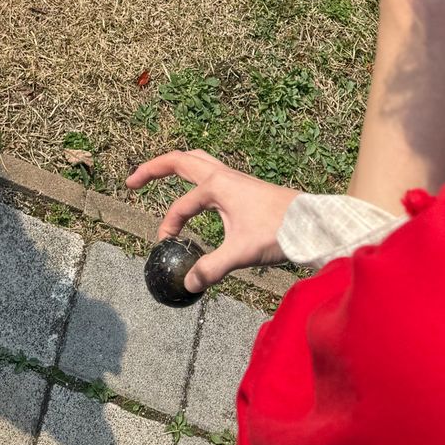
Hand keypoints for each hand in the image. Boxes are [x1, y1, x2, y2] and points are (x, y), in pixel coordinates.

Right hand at [126, 150, 297, 293]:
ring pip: (197, 161)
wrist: (313, 222)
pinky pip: (211, 171)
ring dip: (176, 165)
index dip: (169, 227)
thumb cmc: (278, 231)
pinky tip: (197, 192)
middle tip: (131, 181)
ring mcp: (235, 177)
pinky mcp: (244, 185)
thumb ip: (211, 268)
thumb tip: (188, 284)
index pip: (181, 206)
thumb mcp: (241, 252)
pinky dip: (195, 175)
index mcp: (217, 185)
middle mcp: (223, 175)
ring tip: (159, 173)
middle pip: (180, 160)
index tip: (166, 246)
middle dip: (153, 168)